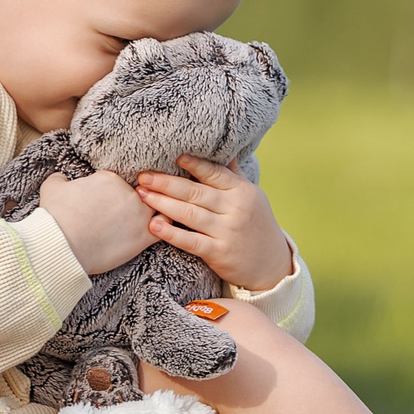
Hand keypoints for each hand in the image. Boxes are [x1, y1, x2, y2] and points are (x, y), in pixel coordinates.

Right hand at [39, 171, 160, 275]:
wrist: (63, 245)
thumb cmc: (56, 217)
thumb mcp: (52, 188)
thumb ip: (60, 179)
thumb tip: (61, 178)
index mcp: (110, 178)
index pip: (117, 181)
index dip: (110, 193)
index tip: (103, 202)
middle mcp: (129, 193)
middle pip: (138, 193)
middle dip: (130, 201)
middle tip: (120, 214)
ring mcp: (139, 214)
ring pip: (155, 207)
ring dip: (150, 212)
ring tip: (140, 222)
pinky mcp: (144, 236)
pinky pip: (162, 228)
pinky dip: (161, 228)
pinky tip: (156, 232)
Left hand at [135, 156, 294, 292]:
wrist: (272, 264)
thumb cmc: (256, 225)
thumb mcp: (252, 197)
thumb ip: (233, 175)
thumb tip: (225, 148)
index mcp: (242, 191)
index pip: (214, 173)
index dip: (194, 164)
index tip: (174, 156)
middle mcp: (235, 208)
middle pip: (195, 192)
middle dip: (166, 183)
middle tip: (143, 176)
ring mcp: (227, 231)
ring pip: (189, 214)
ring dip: (162, 203)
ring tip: (141, 195)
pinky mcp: (219, 253)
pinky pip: (191, 241)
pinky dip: (171, 233)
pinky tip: (154, 225)